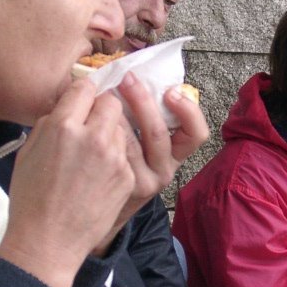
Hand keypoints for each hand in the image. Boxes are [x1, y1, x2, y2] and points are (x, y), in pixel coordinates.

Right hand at [0, 80, 133, 286]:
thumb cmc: (31, 197)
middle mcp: (94, 137)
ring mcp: (115, 158)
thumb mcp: (28, 150)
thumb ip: (51, 122)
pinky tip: (99, 175)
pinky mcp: (128, 177)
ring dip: (111, 133)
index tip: (82, 98)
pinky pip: (126, 154)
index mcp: (63, 126)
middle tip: (92, 122)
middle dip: (102, 108)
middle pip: (111, 102)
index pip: (85, 88)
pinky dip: (116, 159)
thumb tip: (67, 105)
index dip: (83, 92)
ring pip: (122, 128)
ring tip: (93, 154)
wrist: (48, 241)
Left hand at [93, 74, 209, 253]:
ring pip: (129, 139)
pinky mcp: (115, 185)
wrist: (93, 209)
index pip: (196, 133)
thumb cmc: (119, 166)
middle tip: (127, 79)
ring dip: (115, 111)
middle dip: (142, 100)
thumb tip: (141, 77)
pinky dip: (99, 131)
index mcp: (175, 156)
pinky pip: (108, 151)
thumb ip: (148, 118)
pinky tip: (90, 118)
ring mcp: (139, 181)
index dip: (188, 110)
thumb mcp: (145, 147)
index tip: (171, 91)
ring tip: (104, 93)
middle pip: (158, 132)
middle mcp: (163, 171)